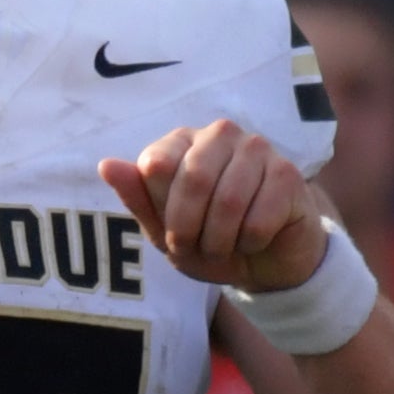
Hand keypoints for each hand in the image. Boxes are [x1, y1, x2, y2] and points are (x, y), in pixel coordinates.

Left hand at [98, 120, 326, 292]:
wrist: (263, 260)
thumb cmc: (208, 238)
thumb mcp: (164, 229)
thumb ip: (137, 198)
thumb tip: (106, 165)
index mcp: (180, 141)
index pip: (156, 166)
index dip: (162, 213)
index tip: (172, 235)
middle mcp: (218, 134)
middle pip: (193, 180)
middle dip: (190, 229)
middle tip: (197, 248)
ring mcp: (256, 148)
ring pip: (229, 202)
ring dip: (221, 241)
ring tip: (225, 246)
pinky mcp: (287, 172)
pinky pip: (259, 219)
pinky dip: (250, 243)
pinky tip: (255, 239)